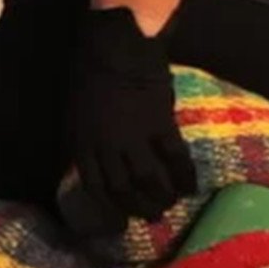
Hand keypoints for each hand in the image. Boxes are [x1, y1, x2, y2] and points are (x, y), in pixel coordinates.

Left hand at [63, 5, 194, 228]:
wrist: (117, 45)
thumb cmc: (92, 71)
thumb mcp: (77, 112)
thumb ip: (88, 140)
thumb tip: (100, 163)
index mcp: (82, 143)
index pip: (95, 188)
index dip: (109, 209)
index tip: (120, 222)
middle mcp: (106, 147)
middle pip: (122, 189)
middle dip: (138, 207)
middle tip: (152, 217)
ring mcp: (133, 137)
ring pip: (148, 179)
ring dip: (161, 196)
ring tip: (171, 204)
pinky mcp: (160, 125)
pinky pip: (174, 158)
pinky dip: (184, 175)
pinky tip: (191, 186)